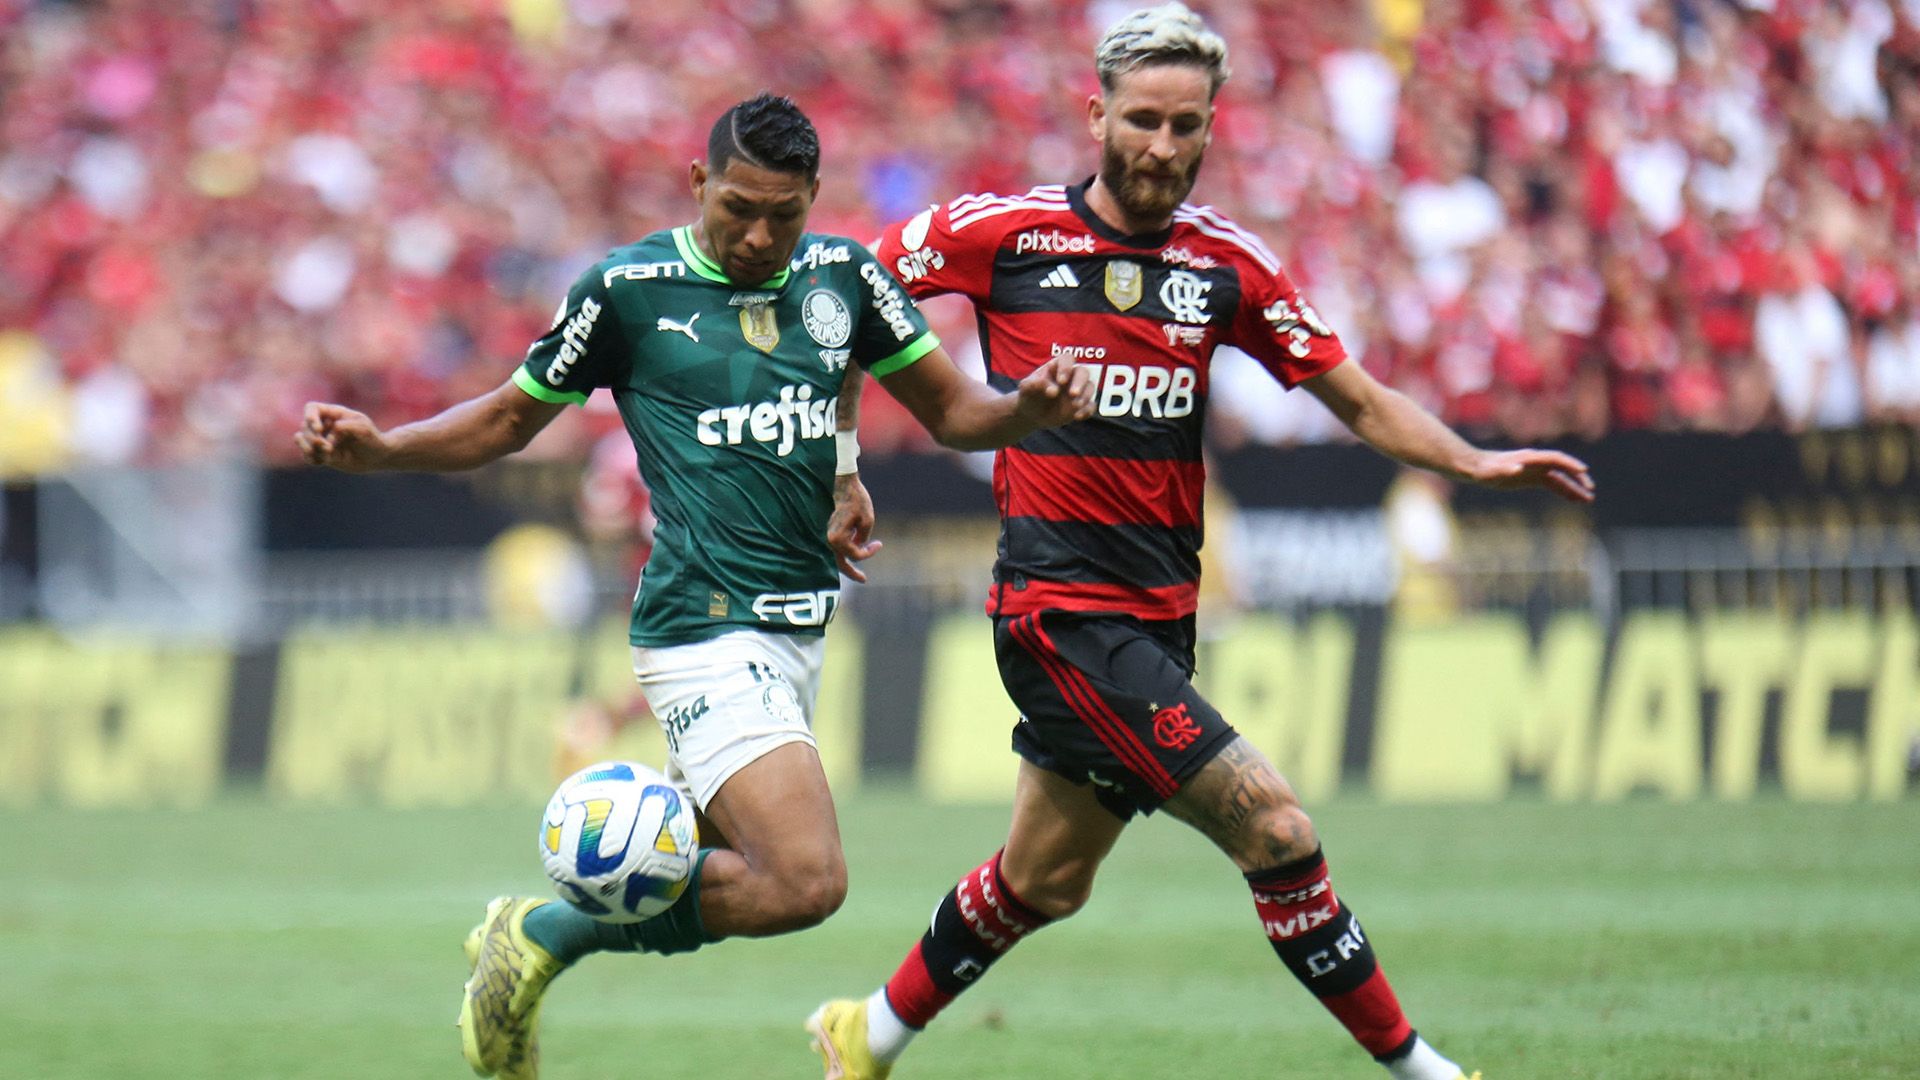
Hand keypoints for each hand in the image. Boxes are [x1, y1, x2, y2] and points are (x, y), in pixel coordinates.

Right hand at [295, 402, 387, 472]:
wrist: (378, 456)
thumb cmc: (373, 438)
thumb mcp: (364, 429)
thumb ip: (346, 427)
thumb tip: (330, 433)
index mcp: (334, 414)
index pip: (312, 408)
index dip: (310, 417)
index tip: (319, 429)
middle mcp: (325, 425)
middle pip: (304, 426)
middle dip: (312, 437)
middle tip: (329, 448)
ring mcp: (322, 439)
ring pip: (300, 439)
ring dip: (308, 448)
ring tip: (325, 455)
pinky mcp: (322, 454)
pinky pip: (307, 455)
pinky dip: (311, 458)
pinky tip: (322, 462)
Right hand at [828, 472, 881, 581]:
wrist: (841, 482)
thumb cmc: (855, 499)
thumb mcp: (867, 519)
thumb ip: (864, 536)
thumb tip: (860, 545)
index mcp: (837, 538)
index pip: (855, 555)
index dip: (869, 552)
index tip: (879, 544)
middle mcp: (828, 539)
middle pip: (840, 563)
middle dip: (852, 572)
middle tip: (863, 580)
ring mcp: (825, 535)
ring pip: (836, 555)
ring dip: (847, 561)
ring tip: (855, 572)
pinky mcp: (826, 529)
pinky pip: (834, 546)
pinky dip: (842, 551)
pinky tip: (851, 553)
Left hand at [1014, 354, 1095, 427]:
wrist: (1032, 414)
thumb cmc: (1029, 395)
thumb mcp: (1025, 389)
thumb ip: (1032, 384)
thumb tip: (1047, 386)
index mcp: (1057, 367)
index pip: (1067, 359)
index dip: (1066, 368)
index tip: (1061, 381)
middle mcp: (1070, 376)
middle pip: (1083, 372)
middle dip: (1079, 383)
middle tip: (1073, 394)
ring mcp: (1078, 390)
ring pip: (1090, 387)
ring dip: (1085, 396)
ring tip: (1074, 406)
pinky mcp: (1082, 405)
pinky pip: (1091, 405)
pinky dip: (1087, 410)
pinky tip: (1077, 416)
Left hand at [1464, 448, 1594, 502]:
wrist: (1476, 468)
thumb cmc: (1484, 469)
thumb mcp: (1493, 472)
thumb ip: (1505, 470)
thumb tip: (1517, 468)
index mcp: (1530, 458)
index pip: (1555, 459)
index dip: (1570, 464)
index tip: (1584, 471)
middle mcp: (1536, 463)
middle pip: (1563, 469)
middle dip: (1577, 478)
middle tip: (1591, 490)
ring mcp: (1536, 470)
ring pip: (1560, 479)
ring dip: (1574, 488)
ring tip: (1588, 499)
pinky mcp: (1532, 478)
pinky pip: (1552, 485)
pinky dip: (1563, 491)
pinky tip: (1573, 500)